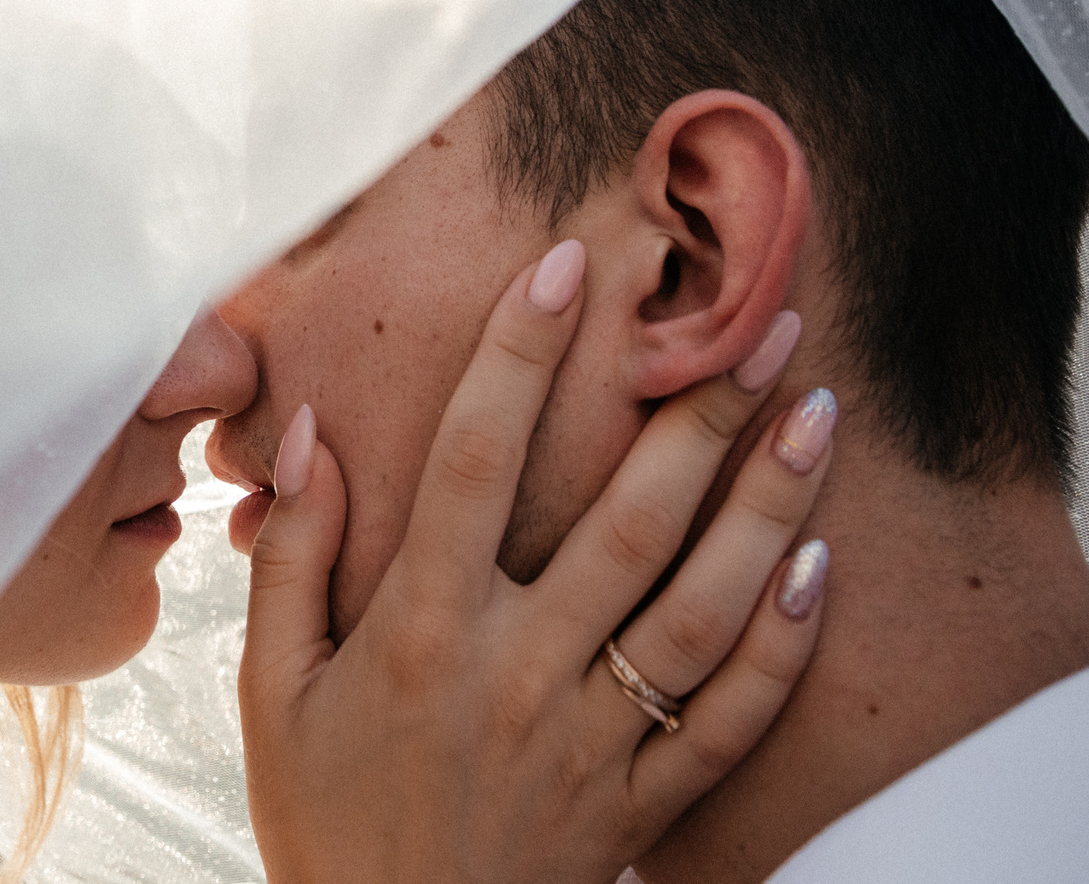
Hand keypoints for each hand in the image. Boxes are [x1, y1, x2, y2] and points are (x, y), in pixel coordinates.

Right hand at [237, 241, 830, 883]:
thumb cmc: (327, 823)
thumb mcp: (269, 692)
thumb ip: (293, 558)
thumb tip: (311, 433)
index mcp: (418, 627)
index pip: (471, 456)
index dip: (518, 354)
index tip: (566, 266)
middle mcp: (516, 669)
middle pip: (626, 518)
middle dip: (695, 410)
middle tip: (757, 320)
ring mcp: (590, 738)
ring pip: (702, 607)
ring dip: (768, 505)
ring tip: (816, 414)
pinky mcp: (641, 802)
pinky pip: (732, 721)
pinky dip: (785, 647)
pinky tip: (819, 568)